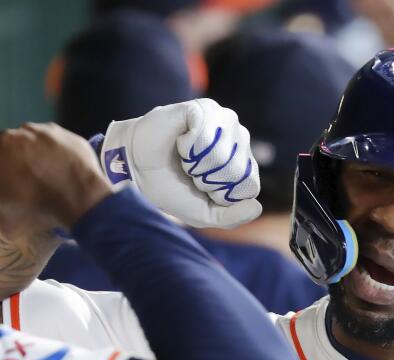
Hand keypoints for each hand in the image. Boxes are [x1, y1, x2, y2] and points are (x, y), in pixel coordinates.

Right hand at [0, 122, 112, 233]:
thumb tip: (7, 214)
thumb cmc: (36, 211)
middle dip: (17, 164)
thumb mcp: (10, 225)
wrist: (75, 196)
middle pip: (8, 152)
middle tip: (34, 184)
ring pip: (29, 142)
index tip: (15, 195)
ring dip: (36, 154)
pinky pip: (52, 140)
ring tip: (52, 174)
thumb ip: (1, 213)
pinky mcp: (56, 128)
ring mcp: (31, 130)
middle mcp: (4, 138)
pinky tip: (64, 165)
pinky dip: (56, 150)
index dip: (1, 184)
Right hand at [102, 98, 260, 228]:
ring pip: (222, 154)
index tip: (203, 190)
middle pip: (237, 171)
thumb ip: (231, 217)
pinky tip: (179, 143)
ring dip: (197, 165)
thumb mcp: (202, 213)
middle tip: (190, 173)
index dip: (223, 194)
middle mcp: (237, 138)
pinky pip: (204, 135)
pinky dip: (187, 148)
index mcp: (241, 161)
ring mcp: (221, 120)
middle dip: (208, 180)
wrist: (137, 167)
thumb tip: (257, 207)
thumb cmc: (171, 187)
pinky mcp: (202, 109)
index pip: (249, 184)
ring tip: (184, 159)